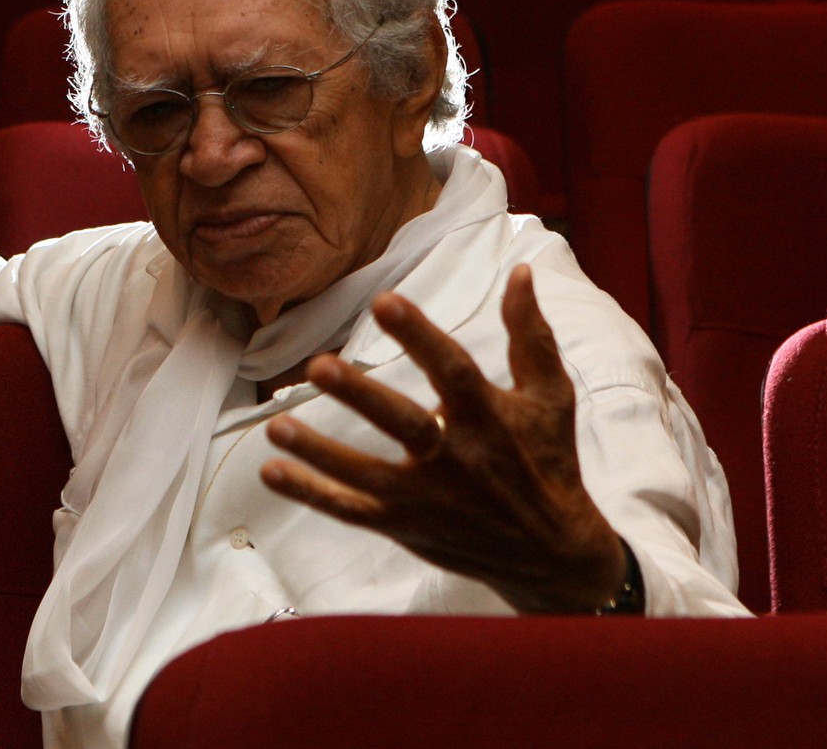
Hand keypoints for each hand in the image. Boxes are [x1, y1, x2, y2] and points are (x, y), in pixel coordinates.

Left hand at [260, 264, 625, 613]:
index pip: (451, 370)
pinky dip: (312, 494)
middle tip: (319, 366)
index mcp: (488, 417)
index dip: (419, 336)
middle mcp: (456, 458)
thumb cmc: (549, 460)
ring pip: (367, 475)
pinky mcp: (406, 525)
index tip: (384, 301)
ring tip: (275, 428)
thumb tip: (522, 272)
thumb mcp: (551, 397)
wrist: (554, 554)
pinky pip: (352, 511)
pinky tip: (272, 471)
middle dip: (361, 397)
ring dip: (319, 452)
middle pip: (404, 424)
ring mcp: (428, 497)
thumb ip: (532, 336)